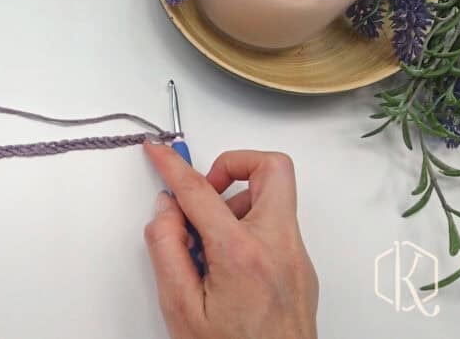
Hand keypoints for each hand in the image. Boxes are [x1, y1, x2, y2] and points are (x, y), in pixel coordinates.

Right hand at [143, 145, 317, 338]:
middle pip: (272, 168)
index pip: (201, 191)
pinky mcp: (301, 267)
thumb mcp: (180, 307)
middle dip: (234, 164)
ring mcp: (295, 256)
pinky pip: (274, 226)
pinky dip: (246, 228)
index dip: (173, 165)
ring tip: (208, 244)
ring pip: (273, 198)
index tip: (159, 152)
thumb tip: (167, 210)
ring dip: (237, 203)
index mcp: (242, 254)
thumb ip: (166, 248)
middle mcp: (278, 246)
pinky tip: (224, 264)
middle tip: (205, 190)